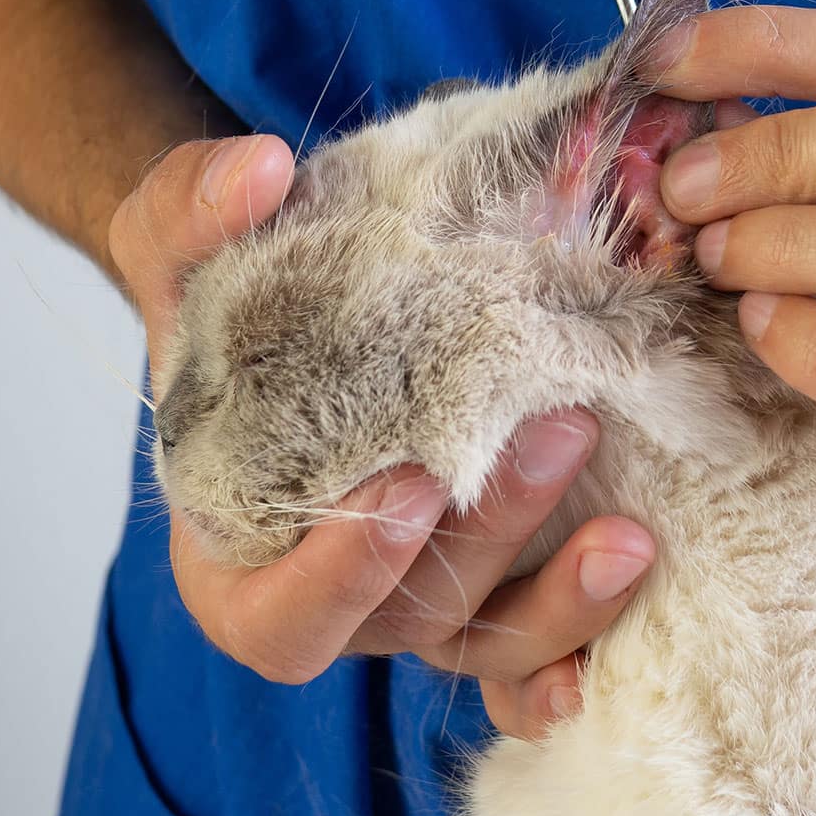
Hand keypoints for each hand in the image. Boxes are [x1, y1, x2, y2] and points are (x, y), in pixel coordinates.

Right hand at [108, 136, 653, 736]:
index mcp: (240, 552)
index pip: (281, 619)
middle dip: (491, 533)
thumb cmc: (230, 295)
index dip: (342, 575)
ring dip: (561, 597)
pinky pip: (538, 644)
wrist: (302, 299)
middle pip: (413, 616)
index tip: (410, 484)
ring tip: (630, 532)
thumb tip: (257, 170)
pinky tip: (637, 586)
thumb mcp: (178, 238)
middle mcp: (335, 594)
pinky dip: (581, 637)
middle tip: (563, 426)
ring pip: (490, 639)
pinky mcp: (497, 578)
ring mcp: (422, 596)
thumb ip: (190, 206)